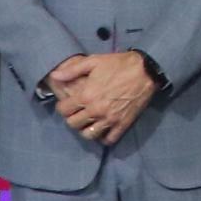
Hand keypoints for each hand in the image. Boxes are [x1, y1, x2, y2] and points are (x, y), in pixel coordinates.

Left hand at [47, 48, 161, 144]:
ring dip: (85, 129)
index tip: (67, 103)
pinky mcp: (123, 124)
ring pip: (89, 135)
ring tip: (88, 122)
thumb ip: (72, 70)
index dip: (62, 107)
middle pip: (73, 124)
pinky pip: (109, 139)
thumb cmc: (118, 64)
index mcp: (86, 96)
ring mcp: (110, 119)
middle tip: (77, 112)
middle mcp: (96, 111)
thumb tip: (54, 75)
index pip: (63, 110)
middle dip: (72, 118)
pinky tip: (103, 128)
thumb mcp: (94, 61)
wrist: (146, 70)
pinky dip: (103, 137)